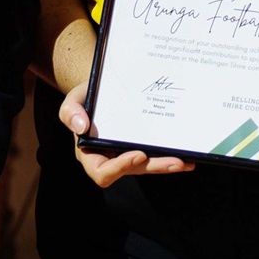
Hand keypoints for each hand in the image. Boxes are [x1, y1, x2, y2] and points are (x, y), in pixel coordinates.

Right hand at [57, 80, 193, 187]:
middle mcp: (110, 158)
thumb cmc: (86, 95)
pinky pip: (155, 155)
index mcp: (90, 153)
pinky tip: (188, 155)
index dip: (120, 168)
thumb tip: (81, 127)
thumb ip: (70, 111)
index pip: (102, 171)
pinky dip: (170, 155)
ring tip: (186, 161)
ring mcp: (127, 154)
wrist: (104, 86)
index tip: (138, 154)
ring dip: (167, 165)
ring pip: (147, 166)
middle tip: (175, 162)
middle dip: (155, 167)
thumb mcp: (73, 99)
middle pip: (132, 171)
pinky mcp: (142, 147)